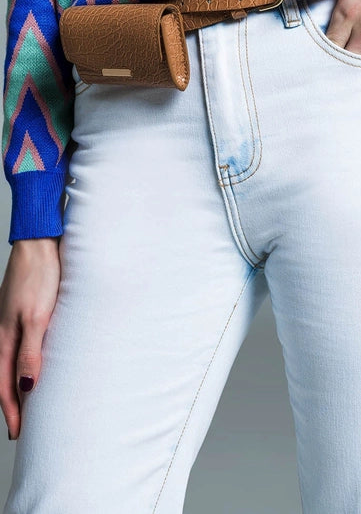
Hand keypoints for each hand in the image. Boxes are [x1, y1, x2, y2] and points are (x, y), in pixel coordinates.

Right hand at [0, 238, 60, 439]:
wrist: (40, 243)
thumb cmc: (40, 276)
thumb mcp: (37, 317)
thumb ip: (31, 353)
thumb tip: (27, 388)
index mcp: (4, 338)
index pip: (4, 385)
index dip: (12, 410)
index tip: (18, 434)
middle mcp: (5, 332)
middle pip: (6, 376)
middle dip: (14, 402)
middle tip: (23, 426)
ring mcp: (13, 320)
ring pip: (14, 361)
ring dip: (20, 383)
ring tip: (30, 401)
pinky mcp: (25, 310)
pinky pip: (24, 345)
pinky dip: (27, 361)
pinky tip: (38, 363)